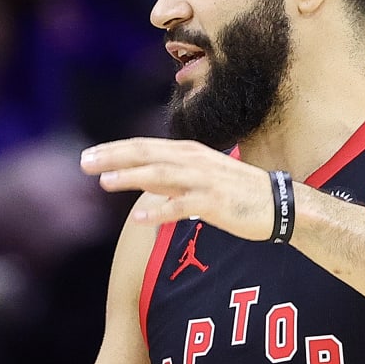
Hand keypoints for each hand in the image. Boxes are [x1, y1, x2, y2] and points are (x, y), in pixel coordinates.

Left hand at [82, 138, 279, 238]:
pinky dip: (159, 210)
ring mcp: (205, 181)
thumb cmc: (237, 193)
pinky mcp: (215, 203)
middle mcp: (194, 162)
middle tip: (84, 163)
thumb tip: (141, 185)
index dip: (115, 150)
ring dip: (131, 177)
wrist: (280, 205)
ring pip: (162, 175)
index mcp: (189, 153)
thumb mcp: (201, 178)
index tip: (89, 156)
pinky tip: (138, 217)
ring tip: (105, 182)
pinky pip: (183, 206)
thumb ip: (171, 179)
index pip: (145, 147)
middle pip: (147, 155)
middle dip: (114, 157)